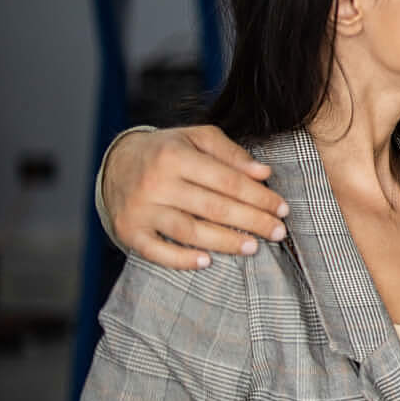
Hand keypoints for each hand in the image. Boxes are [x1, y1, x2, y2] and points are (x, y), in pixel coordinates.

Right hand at [104, 126, 287, 269]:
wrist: (116, 163)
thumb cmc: (168, 150)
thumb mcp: (197, 138)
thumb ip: (232, 153)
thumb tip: (264, 172)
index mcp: (175, 156)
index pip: (227, 181)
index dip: (259, 196)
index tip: (283, 209)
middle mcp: (155, 182)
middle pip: (213, 208)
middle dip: (251, 221)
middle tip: (278, 232)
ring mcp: (140, 208)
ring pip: (189, 231)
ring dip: (225, 242)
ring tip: (253, 247)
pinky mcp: (128, 230)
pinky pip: (156, 251)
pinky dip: (180, 259)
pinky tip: (206, 262)